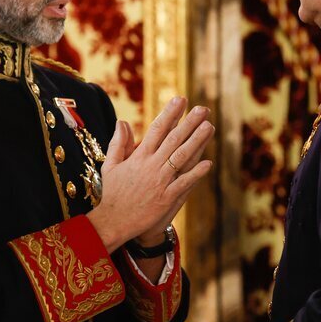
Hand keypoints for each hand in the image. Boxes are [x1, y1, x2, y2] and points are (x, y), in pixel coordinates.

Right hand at [87, 97, 214, 251]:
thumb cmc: (112, 193)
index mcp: (138, 157)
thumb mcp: (110, 165)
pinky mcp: (166, 198)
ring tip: (209, 127)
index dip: (170, 113)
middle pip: (173, 139)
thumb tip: (122, 121)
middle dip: (189, 122)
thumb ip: (119, 143)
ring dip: (197, 142)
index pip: (157, 129)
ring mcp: (160, 182)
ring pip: (181, 157)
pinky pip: (184, 183)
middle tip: (203, 108)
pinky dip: (195, 173)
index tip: (180, 99)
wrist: (112, 221)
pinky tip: (208, 163)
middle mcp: (151, 166)